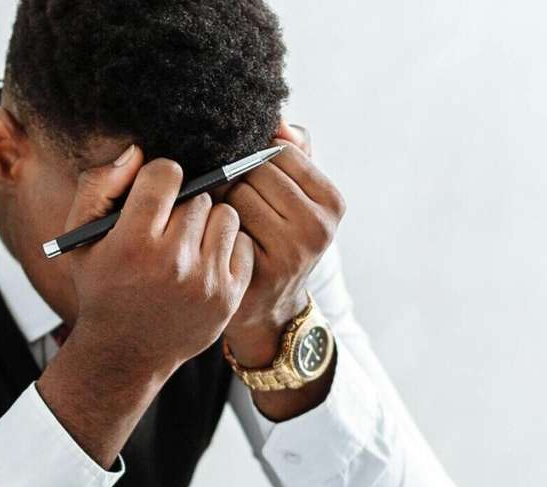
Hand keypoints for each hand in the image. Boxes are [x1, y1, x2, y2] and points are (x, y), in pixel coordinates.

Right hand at [64, 145, 255, 379]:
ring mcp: (205, 282)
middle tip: (168, 229)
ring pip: (225, 215)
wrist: (124, 354)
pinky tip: (204, 262)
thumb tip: (138, 152)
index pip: (167, 173)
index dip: (157, 181)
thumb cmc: (102, 289)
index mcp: (133, 244)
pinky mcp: (228, 296)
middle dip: (183, 206)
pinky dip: (227, 248)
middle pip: (199, 194)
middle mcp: (172, 262)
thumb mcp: (80, 239)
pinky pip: (243, 244)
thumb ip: (98, 186)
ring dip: (209, 223)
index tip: (152, 199)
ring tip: (188, 243)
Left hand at [220, 122, 345, 367]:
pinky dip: (214, 226)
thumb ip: (294, 153)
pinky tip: (216, 238)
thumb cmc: (276, 242)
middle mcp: (318, 228)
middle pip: (257, 170)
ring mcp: (291, 253)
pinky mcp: (260, 272)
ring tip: (223, 219)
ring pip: (238, 194)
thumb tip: (278, 117)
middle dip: (236, 179)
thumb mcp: (297, 198)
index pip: (281, 151)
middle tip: (229, 199)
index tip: (246, 176)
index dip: (254, 158)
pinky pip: (224, 225)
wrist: (268, 310)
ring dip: (221, 201)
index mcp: (332, 202)